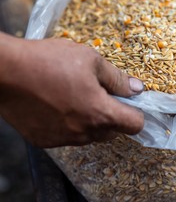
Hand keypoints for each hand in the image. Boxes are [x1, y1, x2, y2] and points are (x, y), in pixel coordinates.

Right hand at [0, 34, 143, 147]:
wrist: (4, 71)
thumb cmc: (49, 61)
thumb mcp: (91, 60)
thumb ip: (118, 79)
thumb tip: (137, 89)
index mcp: (100, 113)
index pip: (135, 125)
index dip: (137, 113)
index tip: (131, 103)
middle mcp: (84, 133)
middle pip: (114, 132)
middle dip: (114, 115)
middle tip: (101, 94)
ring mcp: (63, 139)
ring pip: (91, 136)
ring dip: (92, 121)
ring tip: (77, 97)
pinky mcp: (44, 141)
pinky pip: (68, 137)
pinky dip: (71, 125)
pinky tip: (59, 106)